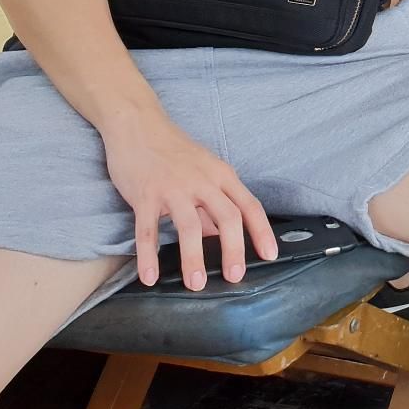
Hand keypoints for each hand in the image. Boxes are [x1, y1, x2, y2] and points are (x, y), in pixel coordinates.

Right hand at [101, 111, 276, 289]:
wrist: (138, 124)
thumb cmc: (173, 150)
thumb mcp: (203, 171)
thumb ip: (213, 203)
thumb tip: (221, 236)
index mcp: (221, 175)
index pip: (250, 206)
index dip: (262, 232)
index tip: (270, 255)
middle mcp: (202, 181)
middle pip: (227, 217)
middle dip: (234, 250)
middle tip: (235, 277)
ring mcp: (173, 187)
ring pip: (188, 226)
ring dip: (193, 257)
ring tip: (195, 284)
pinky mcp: (145, 194)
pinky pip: (147, 229)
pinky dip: (149, 255)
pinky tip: (149, 277)